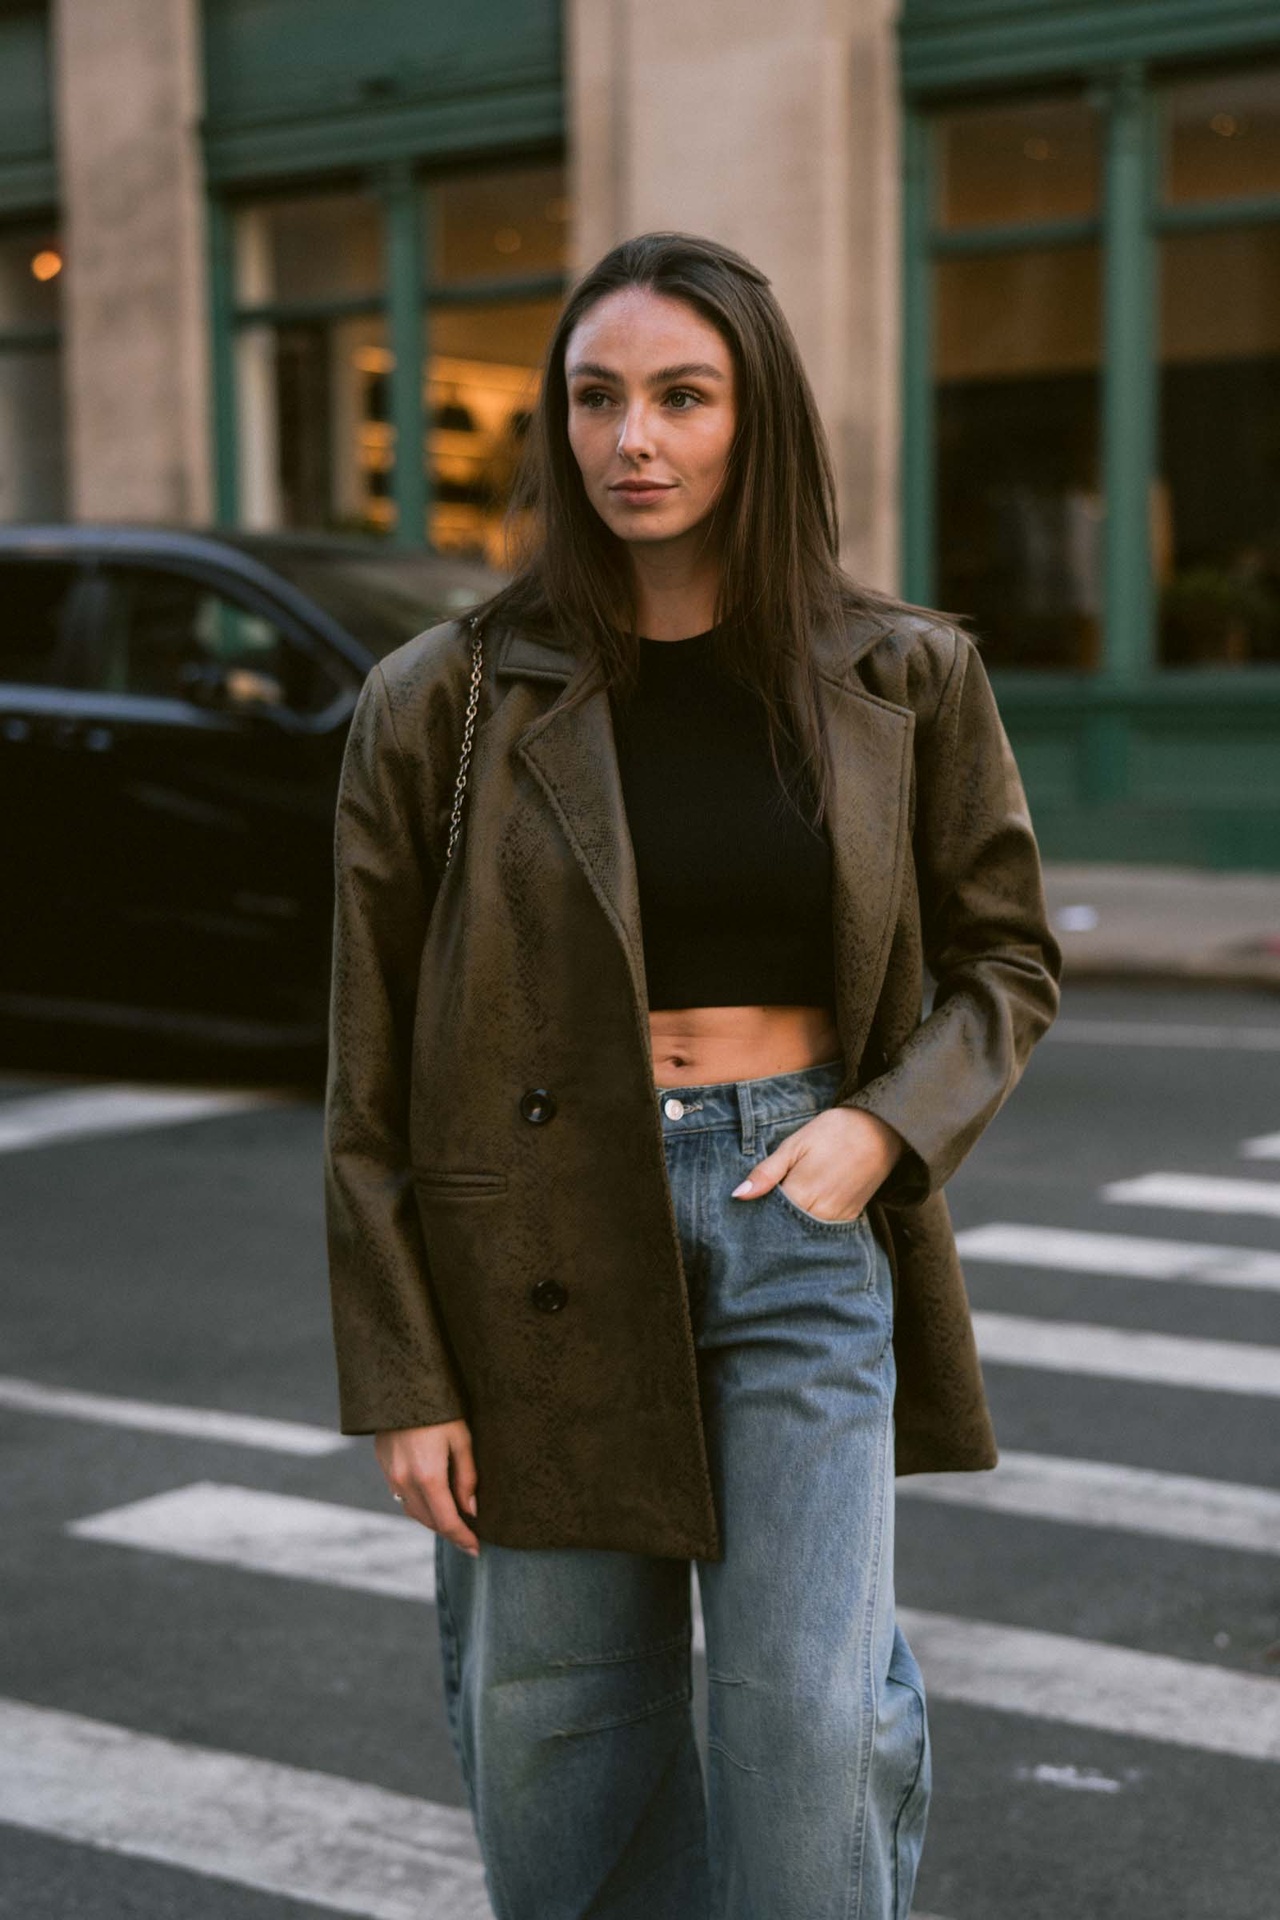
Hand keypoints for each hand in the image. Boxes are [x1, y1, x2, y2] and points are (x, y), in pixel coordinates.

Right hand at [375, 1419, 479, 1555]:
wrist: (400, 1384)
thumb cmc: (439, 1409)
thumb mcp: (462, 1439)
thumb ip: (467, 1478)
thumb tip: (472, 1510)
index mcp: (428, 1476)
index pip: (447, 1521)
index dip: (462, 1538)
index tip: (476, 1549)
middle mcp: (405, 1481)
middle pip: (429, 1521)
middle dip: (450, 1532)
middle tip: (469, 1539)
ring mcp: (390, 1475)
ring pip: (413, 1511)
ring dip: (433, 1520)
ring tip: (454, 1522)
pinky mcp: (384, 1466)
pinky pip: (402, 1496)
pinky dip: (419, 1505)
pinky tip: (433, 1501)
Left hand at [731, 1106, 905, 1220]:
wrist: (880, 1129)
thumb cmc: (833, 1132)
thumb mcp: (794, 1145)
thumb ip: (766, 1173)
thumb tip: (738, 1195)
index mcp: (801, 1193)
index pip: (768, 1217)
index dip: (757, 1212)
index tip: (747, 1208)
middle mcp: (819, 1212)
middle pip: (786, 1229)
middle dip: (773, 1222)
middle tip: (766, 1206)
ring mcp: (837, 1217)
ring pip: (805, 1231)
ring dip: (793, 1223)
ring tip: (788, 1205)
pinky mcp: (851, 1217)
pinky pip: (824, 1228)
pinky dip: (812, 1221)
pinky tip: (806, 1208)